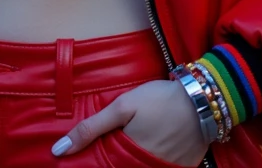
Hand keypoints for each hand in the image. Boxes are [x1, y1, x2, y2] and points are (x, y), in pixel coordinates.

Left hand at [52, 79, 206, 165]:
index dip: (89, 165)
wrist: (203, 100)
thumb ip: (91, 128)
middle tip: (106, 148)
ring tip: (129, 145)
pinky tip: (148, 148)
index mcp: (128, 160)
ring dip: (127, 161)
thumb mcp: (123, 106)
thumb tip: (59, 150)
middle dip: (109, 162)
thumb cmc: (160, 100)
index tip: (75, 164)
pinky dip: (148, 162)